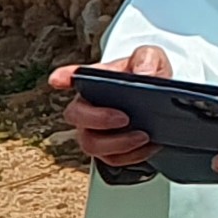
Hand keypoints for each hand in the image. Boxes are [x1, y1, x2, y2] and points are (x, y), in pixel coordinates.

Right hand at [53, 44, 165, 170]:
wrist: (160, 103)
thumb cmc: (147, 77)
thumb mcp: (152, 59)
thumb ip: (147, 58)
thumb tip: (143, 73)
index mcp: (93, 81)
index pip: (72, 76)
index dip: (63, 78)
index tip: (57, 79)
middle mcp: (87, 108)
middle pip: (76, 116)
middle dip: (98, 119)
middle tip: (124, 118)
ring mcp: (93, 132)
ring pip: (91, 144)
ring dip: (118, 143)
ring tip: (143, 135)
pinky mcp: (107, 151)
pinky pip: (112, 159)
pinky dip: (133, 155)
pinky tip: (150, 145)